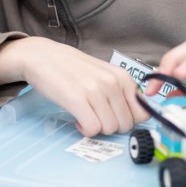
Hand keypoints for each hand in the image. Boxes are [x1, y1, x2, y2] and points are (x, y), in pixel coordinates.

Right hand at [0, 37, 148, 135]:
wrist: (43, 56)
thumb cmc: (73, 68)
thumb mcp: (104, 74)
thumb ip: (121, 92)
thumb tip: (136, 116)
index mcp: (123, 77)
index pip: (142, 113)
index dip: (129, 120)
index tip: (114, 117)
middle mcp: (112, 82)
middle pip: (126, 125)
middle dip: (110, 126)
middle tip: (95, 116)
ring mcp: (95, 90)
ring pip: (109, 128)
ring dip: (96, 128)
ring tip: (85, 114)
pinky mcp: (77, 100)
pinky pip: (92, 129)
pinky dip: (85, 129)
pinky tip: (77, 118)